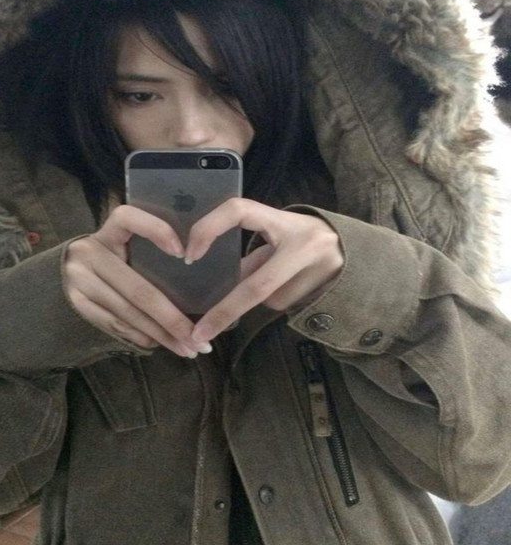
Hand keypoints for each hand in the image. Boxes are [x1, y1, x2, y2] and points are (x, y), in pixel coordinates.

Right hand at [64, 205, 208, 357]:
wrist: (56, 276)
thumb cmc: (107, 261)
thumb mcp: (120, 247)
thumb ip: (147, 254)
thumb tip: (196, 283)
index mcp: (107, 232)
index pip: (127, 218)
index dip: (156, 230)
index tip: (183, 253)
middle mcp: (90, 253)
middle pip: (139, 289)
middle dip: (173, 319)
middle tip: (200, 340)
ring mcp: (79, 281)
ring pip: (130, 313)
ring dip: (162, 335)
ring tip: (188, 349)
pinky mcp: (76, 304)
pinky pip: (116, 325)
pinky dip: (142, 336)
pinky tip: (160, 343)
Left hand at [185, 198, 343, 342]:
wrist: (355, 254)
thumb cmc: (303, 238)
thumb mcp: (277, 236)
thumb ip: (249, 255)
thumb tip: (213, 278)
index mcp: (285, 221)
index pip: (238, 211)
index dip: (209, 229)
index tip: (189, 255)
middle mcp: (305, 244)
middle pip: (257, 285)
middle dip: (225, 312)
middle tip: (199, 333)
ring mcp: (316, 272)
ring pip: (268, 298)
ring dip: (262, 297)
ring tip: (285, 279)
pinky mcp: (321, 295)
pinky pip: (280, 303)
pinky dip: (274, 300)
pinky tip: (293, 287)